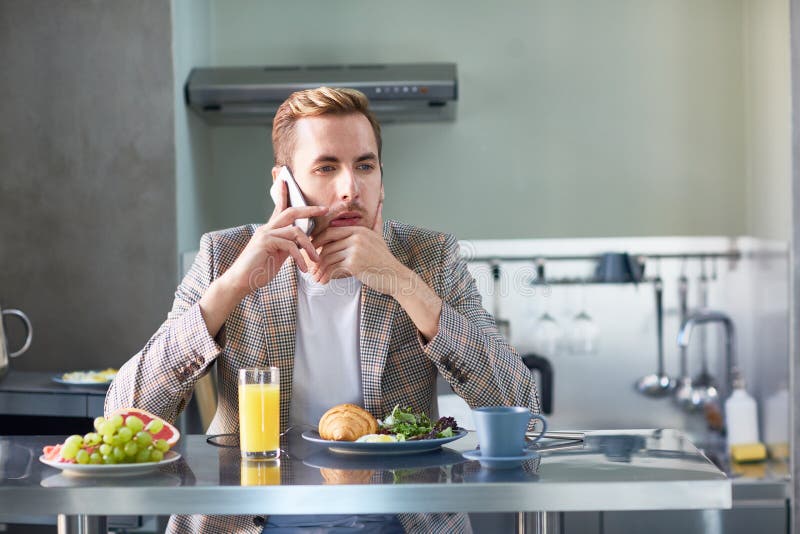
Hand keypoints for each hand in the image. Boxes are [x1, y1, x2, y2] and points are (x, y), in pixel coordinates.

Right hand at [223, 180, 327, 296]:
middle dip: (309, 209)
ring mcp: (265, 234)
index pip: (279, 208)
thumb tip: (301, 242)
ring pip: (295, 231)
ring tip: (316, 259)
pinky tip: (304, 268)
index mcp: (270, 230)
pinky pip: (290, 245)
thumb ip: (288, 246)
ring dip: (309, 246)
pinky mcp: (265, 242)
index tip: (287, 181)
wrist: (240, 282)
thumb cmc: (258, 270)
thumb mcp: (277, 256)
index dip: (284, 194)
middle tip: (325, 210)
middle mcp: (267, 228)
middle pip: (291, 211)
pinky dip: (300, 257)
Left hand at [310, 201, 404, 294]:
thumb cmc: (385, 261)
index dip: (318, 240)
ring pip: (329, 257)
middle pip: (327, 245)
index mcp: (359, 230)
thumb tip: (380, 207)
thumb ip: (376, 224)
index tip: (312, 249)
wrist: (396, 276)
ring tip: (316, 277)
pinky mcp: (354, 263)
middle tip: (312, 267)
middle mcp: (357, 237)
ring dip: (320, 269)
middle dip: (316, 257)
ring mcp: (355, 249)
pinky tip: (324, 281)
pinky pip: (334, 268)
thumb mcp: (379, 238)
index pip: (331, 231)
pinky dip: (326, 276)